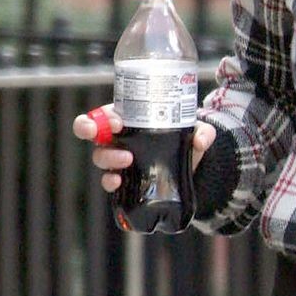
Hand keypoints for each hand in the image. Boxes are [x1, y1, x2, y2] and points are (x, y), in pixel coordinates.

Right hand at [71, 110, 215, 193]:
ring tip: (128, 159)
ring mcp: (118, 159)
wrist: (189, 166)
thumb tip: (200, 140)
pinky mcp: (124, 179)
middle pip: (92, 132)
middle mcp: (117, 137)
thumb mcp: (196, 130)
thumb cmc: (184, 139)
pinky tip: (118, 182)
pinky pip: (108, 181)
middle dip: (91, 129)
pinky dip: (109, 182)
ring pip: (100, 156)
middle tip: (114, 133)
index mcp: (127, 118)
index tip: (118, 121)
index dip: (102, 115)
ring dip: (109, 157)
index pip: (104, 113)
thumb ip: (203, 131)